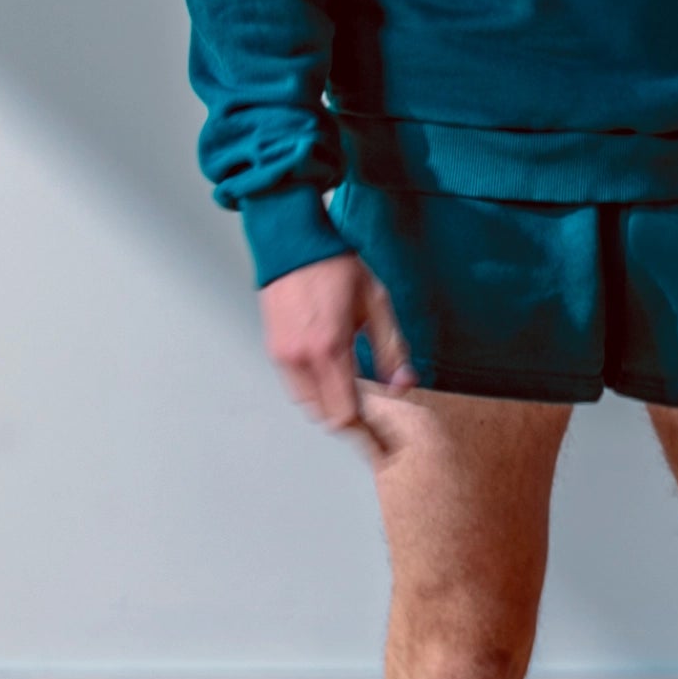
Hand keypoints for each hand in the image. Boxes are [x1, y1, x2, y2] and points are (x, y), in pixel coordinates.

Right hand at [259, 252, 417, 447]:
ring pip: (307, 404)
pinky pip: (294, 386)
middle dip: (348, 419)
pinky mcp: (274, 349)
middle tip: (369, 415)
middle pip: (324, 415)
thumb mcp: (377, 304)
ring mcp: (283, 355)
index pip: (344, 412)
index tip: (378, 436)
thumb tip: (403, 384)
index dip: (364, 430)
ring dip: (328, 405)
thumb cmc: (335, 267)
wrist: (294, 242)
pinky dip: (312, 390)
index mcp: (330, 348)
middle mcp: (302, 358)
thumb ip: (392, 350)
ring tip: (350, 392)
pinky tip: (329, 374)